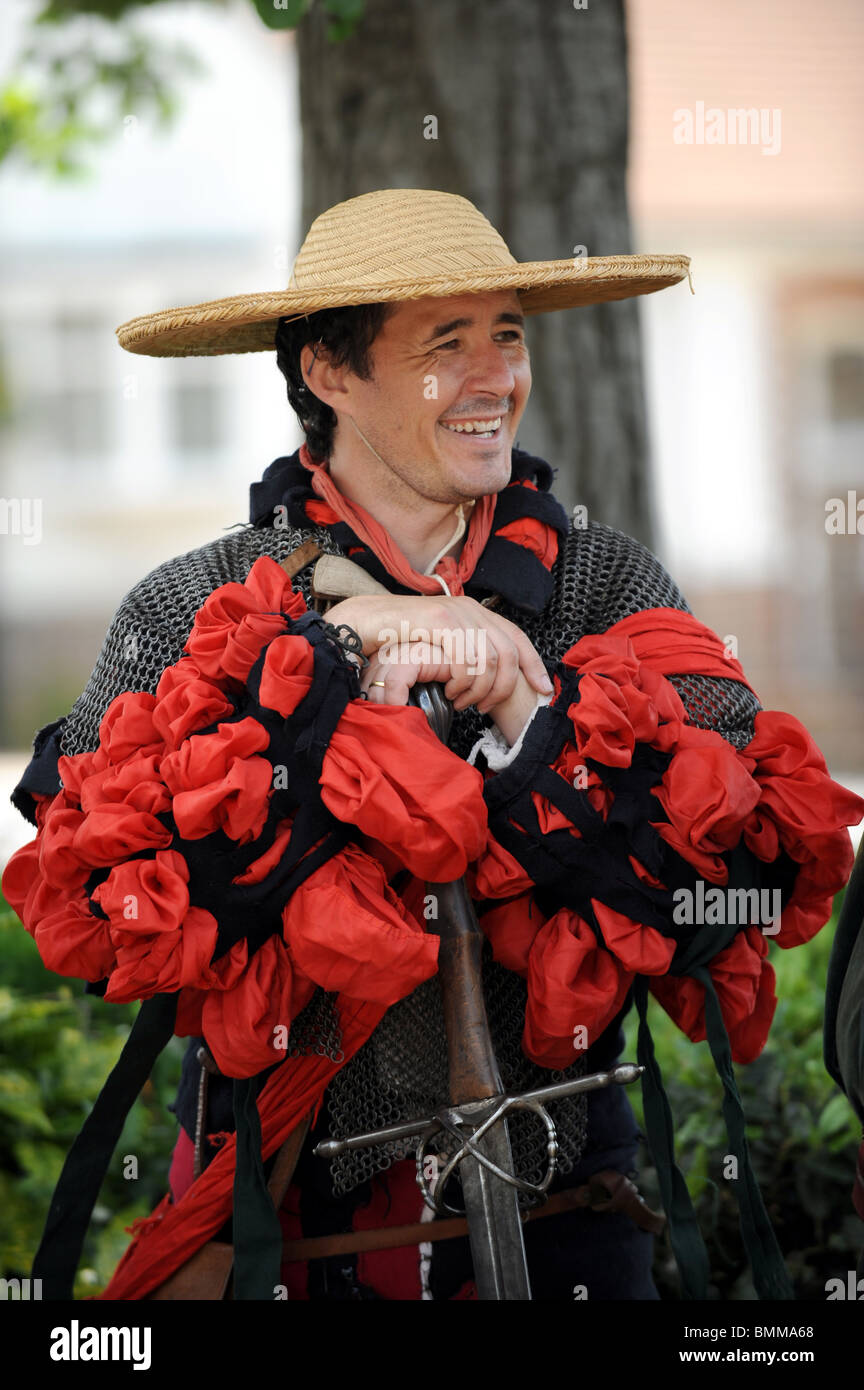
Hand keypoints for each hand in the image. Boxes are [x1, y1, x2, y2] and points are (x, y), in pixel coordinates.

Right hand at [325, 593, 551, 716]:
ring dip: (479, 688)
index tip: (544, 689)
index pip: (518, 637)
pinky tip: (450, 691)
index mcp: (477, 612)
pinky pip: (466, 658)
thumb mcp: (444, 641)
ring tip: (464, 703)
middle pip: (508, 653)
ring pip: (489, 660)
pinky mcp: (440, 622)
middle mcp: (471, 609)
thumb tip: (491, 672)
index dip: (534, 665)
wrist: (369, 620)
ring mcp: (456, 613)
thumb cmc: (404, 637)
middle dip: (503, 687)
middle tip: (485, 707)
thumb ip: (467, 648)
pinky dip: (462, 681)